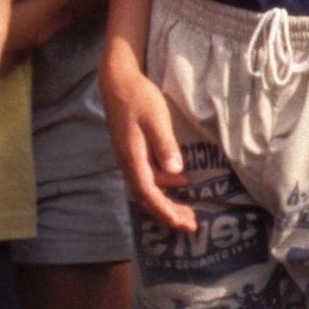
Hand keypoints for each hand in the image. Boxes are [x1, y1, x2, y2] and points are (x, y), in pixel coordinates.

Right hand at [105, 49, 195, 234]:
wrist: (117, 81)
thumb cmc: (139, 97)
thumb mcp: (156, 118)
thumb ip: (165, 145)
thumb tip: (176, 172)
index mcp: (132, 157)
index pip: (149, 193)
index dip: (165, 211)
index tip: (182, 224)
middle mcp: (127, 163)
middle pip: (147, 198)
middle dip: (168, 215)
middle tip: (191, 226)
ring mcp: (128, 159)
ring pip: (147, 191)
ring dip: (166, 204)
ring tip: (188, 213)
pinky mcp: (132, 153)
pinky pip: (146, 180)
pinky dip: (162, 190)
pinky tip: (178, 186)